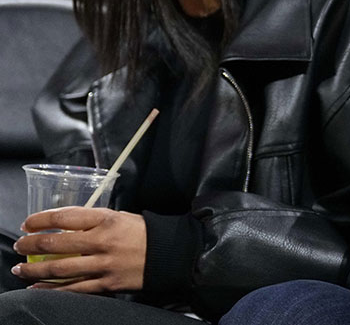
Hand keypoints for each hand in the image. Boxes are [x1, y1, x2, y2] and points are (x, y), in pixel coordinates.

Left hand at [11, 207, 146, 292]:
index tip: (27, 224)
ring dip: (33, 270)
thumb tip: (64, 228)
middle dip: (30, 245)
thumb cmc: (145, 233)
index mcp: (107, 220)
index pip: (64, 218)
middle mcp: (103, 241)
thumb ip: (93, 222)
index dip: (40, 220)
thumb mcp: (120, 217)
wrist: (172, 253)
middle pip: (55, 244)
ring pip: (59, 269)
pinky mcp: (108, 283)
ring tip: (20, 270)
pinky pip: (74, 288)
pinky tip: (38, 288)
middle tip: (19, 246)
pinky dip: (52, 290)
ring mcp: (104, 264)